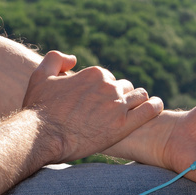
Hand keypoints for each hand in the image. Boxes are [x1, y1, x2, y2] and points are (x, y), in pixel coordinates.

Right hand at [23, 51, 163, 162]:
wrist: (42, 135)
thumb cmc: (39, 108)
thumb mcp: (41, 75)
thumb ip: (57, 59)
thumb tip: (74, 59)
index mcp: (94, 73)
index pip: (109, 78)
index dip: (104, 90)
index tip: (98, 102)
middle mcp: (108, 86)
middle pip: (125, 87)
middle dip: (120, 96)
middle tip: (111, 111)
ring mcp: (117, 106)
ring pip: (139, 97)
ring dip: (137, 102)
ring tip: (133, 112)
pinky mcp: (124, 126)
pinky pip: (150, 110)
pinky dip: (155, 107)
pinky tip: (156, 107)